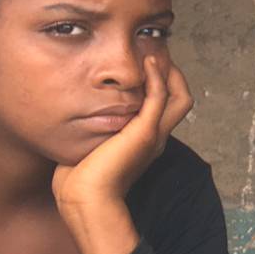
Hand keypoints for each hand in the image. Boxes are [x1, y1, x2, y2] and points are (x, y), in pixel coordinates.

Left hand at [52, 58, 193, 213]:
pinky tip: (148, 62)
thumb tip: (73, 115)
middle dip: (172, 74)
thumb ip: (90, 130)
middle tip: (156, 53)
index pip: (166, 107)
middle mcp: (156, 137)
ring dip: (170, 72)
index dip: (161, 84)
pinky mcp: (144, 132)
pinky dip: (158, 77)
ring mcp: (153, 135)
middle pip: (181, 99)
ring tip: (155, 53)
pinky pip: (160, 97)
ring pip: (180, 96)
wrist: (86, 200)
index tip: (145, 65)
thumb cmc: (81, 181)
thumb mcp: (89, 147)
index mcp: (145, 142)